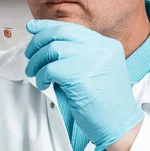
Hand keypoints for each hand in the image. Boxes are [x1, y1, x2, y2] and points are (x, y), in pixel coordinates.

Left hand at [24, 20, 144, 150]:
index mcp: (106, 45)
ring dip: (37, 62)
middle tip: (29, 56)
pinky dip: (42, 76)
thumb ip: (76, 56)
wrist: (120, 124)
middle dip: (38, 43)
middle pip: (59, 33)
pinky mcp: (81, 75)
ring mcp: (92, 60)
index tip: (32, 28)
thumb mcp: (95, 70)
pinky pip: (51, 69)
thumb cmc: (104, 103)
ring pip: (52, 50)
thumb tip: (45, 48)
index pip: (71, 28)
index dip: (47, 26)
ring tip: (35, 74)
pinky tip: (44, 85)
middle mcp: (101, 48)